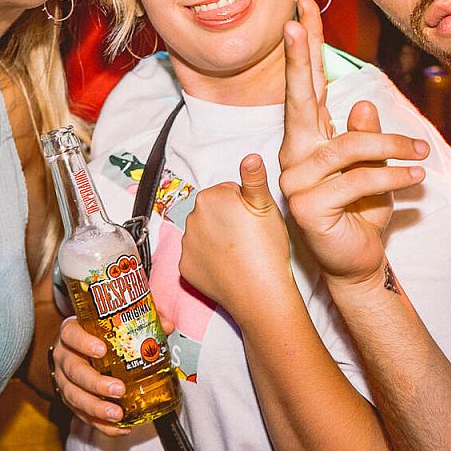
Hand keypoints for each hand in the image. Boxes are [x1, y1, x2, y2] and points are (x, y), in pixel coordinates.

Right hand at [51, 315, 131, 436]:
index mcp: (72, 333)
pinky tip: (120, 428)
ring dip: (96, 408)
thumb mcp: (112, 323)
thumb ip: (139, 320)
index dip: (83, 342)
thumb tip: (167, 325)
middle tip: (118, 389)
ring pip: (74, 396)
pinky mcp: (70, 401)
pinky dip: (101, 424)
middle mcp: (64, 357)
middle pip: (74, 371)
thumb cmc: (98, 334)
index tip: (101, 349)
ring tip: (117, 414)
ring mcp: (64, 381)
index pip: (71, 334)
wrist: (77, 350)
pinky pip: (82, 415)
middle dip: (95, 383)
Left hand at [180, 155, 294, 315]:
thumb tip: (250, 157)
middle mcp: (191, 217)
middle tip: (249, 236)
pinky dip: (208, 260)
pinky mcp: (184, 267)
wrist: (259, 293)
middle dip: (227, 220)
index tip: (254, 220)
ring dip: (217, 239)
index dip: (245, 204)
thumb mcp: (266, 207)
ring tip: (240, 253)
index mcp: (211, 197)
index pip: (228, 191)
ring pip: (203, 234)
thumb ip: (254, 178)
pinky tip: (227, 267)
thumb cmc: (267, 248)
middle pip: (213, 211)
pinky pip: (196, 257)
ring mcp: (185, 244)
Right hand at [277, 0, 429, 286]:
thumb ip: (364, 135)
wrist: (358, 263)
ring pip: (348, 147)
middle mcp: (294, 155)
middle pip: (299, 99)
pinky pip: (357, 180)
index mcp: (307, 140)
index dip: (305, 50)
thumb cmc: (363, 211)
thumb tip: (362, 105)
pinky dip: (392, 176)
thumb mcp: (372, 167)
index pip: (307, 88)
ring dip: (391, 148)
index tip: (302, 11)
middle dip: (300, 57)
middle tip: (299, 21)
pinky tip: (415, 178)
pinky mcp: (308, 206)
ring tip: (421, 155)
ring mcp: (295, 180)